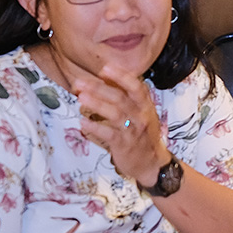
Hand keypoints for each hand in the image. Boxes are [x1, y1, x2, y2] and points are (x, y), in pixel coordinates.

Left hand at [71, 65, 170, 186]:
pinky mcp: (125, 145)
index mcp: (145, 105)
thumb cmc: (142, 134)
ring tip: (81, 98)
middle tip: (80, 83)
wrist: (152, 163)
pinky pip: (110, 134)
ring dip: (97, 105)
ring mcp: (134, 130)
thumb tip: (101, 83)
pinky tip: (83, 122)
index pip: (136, 87)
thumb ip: (126, 99)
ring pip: (116, 114)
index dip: (121, 76)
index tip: (104, 68)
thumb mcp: (140, 114)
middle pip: (121, 98)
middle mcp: (141, 115)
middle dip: (99, 88)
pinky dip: (95, 128)